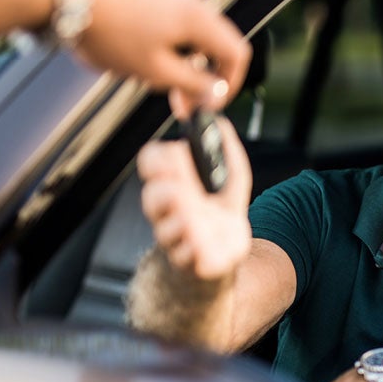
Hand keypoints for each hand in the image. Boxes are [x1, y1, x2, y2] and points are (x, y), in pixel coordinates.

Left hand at [76, 0, 250, 114]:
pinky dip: (168, 41)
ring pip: (192, 31)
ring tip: (154, 77)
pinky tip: (140, 54)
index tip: (212, 102)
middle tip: (181, 101)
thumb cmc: (107, 31)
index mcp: (198, 17)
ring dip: (183, 59)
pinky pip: (172, 18)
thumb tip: (216, 92)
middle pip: (214, 42)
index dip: (229, 83)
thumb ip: (194, 84)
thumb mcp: (155, 71)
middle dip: (202, 75)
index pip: (237, 53)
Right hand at [138, 116, 251, 279]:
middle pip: (152, 197)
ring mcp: (176, 237)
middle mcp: (168, 211)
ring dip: (179, 221)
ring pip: (165, 229)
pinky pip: (184, 257)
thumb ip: (226, 147)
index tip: (174, 154)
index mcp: (173, 183)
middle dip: (165, 190)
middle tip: (180, 187)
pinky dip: (192, 250)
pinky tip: (200, 244)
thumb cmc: (220, 210)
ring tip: (191, 216)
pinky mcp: (189, 261)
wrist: (225, 252)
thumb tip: (220, 120)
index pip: (151, 165)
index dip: (158, 159)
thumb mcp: (231, 175)